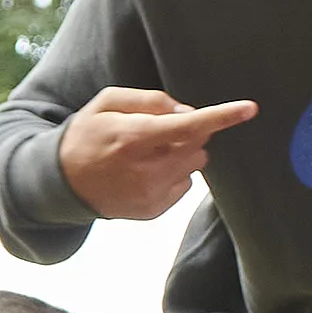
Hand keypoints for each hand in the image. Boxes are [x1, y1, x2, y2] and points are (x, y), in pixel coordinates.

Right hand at [58, 88, 256, 221]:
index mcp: (132, 137)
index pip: (186, 126)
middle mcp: (144, 169)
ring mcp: (150, 194)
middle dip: (188, 134)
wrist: (62, 181)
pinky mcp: (154, 211)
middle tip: (157, 132)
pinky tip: (143, 173)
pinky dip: (173, 175)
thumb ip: (150, 101)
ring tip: (146, 154)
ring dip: (180, 155)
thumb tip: (188, 112)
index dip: (220, 116)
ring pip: (194, 166)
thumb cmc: (88, 134)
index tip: (250, 108)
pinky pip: (184, 186)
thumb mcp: (108, 103)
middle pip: (197, 146)